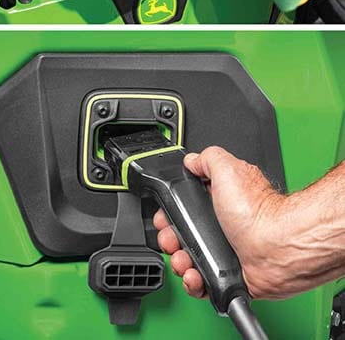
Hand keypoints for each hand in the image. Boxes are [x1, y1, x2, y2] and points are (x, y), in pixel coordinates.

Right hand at [154, 147, 294, 299]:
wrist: (278, 248)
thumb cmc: (259, 211)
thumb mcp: (228, 169)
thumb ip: (207, 159)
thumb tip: (192, 160)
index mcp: (219, 203)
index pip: (184, 208)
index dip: (169, 213)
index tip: (165, 217)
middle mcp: (222, 229)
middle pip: (181, 235)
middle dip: (169, 239)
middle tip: (171, 239)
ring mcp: (225, 254)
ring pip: (188, 260)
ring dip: (179, 261)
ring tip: (184, 260)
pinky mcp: (228, 276)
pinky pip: (202, 283)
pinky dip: (193, 282)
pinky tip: (194, 274)